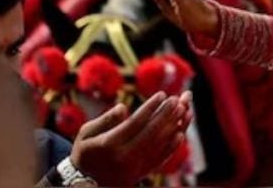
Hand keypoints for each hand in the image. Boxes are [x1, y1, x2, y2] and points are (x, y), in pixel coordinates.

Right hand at [70, 91, 193, 185]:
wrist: (85, 183)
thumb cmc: (86, 153)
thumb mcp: (86, 134)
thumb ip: (105, 120)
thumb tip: (124, 107)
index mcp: (109, 144)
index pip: (135, 123)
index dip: (150, 108)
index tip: (162, 94)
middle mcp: (125, 157)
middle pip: (152, 133)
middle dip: (167, 114)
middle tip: (178, 98)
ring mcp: (135, 167)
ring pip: (160, 144)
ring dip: (176, 126)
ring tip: (186, 109)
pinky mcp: (142, 173)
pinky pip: (162, 158)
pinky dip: (174, 145)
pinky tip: (182, 132)